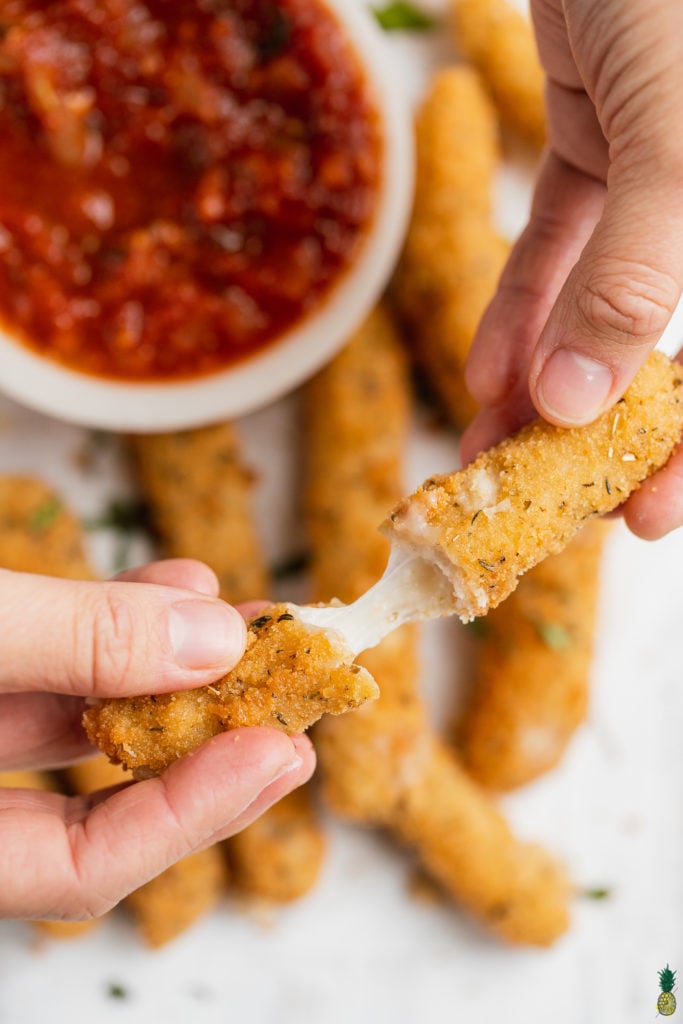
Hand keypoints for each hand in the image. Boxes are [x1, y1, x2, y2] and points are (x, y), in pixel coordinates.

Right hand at [0, 559, 313, 920]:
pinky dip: (118, 626)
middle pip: (97, 803)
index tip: (273, 751)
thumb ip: (78, 641)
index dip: (187, 815)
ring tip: (243, 627)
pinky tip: (173, 590)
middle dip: (205, 748)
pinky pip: (55, 665)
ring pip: (81, 722)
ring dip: (172, 668)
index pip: (78, 868)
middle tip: (291, 715)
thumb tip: (212, 644)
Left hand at [461, 0, 682, 538]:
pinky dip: (522, 297)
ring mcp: (668, 160)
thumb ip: (641, 268)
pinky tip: (484, 367)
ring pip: (609, 298)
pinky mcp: (606, 126)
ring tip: (488, 447)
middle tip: (539, 496)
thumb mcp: (675, 125)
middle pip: (668, 344)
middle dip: (600, 429)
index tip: (646, 519)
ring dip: (544, 375)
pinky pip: (565, 233)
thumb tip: (581, 403)